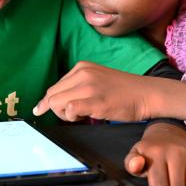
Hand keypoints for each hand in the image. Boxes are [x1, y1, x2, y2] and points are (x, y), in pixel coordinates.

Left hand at [33, 61, 151, 121]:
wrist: (145, 93)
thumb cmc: (122, 91)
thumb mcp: (97, 79)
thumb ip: (78, 86)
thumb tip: (56, 102)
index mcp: (81, 67)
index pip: (55, 87)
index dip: (49, 102)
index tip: (40, 110)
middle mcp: (82, 73)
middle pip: (52, 95)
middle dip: (56, 109)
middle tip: (74, 116)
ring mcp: (88, 86)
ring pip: (57, 103)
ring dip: (64, 115)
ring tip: (83, 115)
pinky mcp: (95, 100)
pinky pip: (69, 109)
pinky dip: (71, 117)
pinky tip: (84, 117)